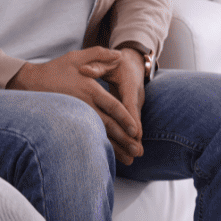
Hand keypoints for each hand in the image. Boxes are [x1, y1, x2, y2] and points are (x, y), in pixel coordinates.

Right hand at [9, 47, 142, 164]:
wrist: (29, 83)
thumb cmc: (55, 69)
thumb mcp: (76, 57)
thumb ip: (99, 54)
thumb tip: (119, 55)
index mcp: (89, 89)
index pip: (111, 106)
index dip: (124, 119)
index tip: (135, 130)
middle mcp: (84, 105)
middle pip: (108, 125)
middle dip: (124, 139)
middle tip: (138, 152)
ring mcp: (76, 116)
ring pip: (99, 135)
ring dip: (115, 148)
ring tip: (129, 161)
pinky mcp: (69, 123)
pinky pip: (87, 137)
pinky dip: (99, 147)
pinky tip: (109, 157)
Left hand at [80, 47, 145, 164]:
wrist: (133, 62)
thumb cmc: (117, 62)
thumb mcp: (108, 61)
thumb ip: (97, 65)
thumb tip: (84, 71)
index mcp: (130, 85)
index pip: (131, 104)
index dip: (131, 118)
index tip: (134, 132)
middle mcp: (135, 98)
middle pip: (135, 120)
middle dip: (135, 137)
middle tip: (137, 152)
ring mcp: (134, 106)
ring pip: (133, 126)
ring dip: (133, 142)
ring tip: (133, 159)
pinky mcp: (130, 111)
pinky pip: (128, 126)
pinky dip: (127, 139)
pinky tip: (125, 154)